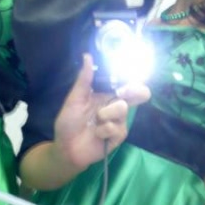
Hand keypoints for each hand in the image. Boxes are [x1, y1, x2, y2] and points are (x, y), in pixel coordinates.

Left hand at [53, 54, 149, 169]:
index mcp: (106, 94)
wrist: (66, 148)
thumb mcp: (74, 99)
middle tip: (121, 93)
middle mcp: (115, 105)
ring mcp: (119, 121)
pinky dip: (103, 130)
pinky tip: (96, 135)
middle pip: (138, 93)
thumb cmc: (68, 123)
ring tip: (95, 121)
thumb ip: (84, 80)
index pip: (125, 82)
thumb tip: (88, 56)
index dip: (131, 78)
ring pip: (122, 109)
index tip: (126, 76)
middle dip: (134, 91)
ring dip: (106, 114)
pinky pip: (117, 127)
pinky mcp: (119, 135)